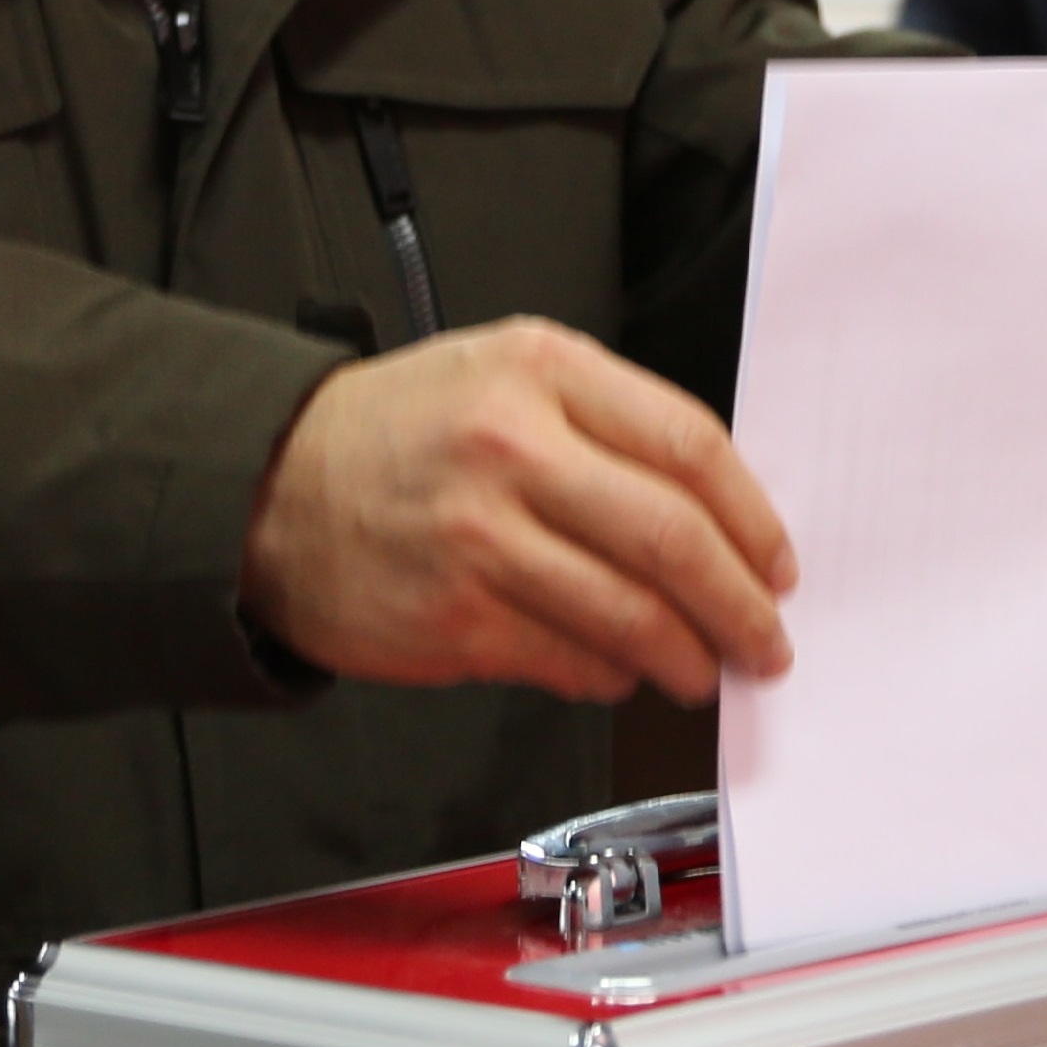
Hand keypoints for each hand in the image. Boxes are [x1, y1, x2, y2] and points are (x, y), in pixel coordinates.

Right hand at [240, 317, 796, 707]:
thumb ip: (605, 421)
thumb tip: (713, 513)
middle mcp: (514, 448)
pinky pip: (568, 660)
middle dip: (740, 603)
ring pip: (629, 614)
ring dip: (686, 654)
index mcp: (540, 371)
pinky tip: (622, 672)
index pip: (688, 445)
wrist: (270, 488)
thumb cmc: (399, 431)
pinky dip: (611, 675)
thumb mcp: (503, 373)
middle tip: (765, 636)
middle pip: (672, 537)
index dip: (752, 516)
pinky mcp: (454, 619)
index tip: (776, 559)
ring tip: (705, 668)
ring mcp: (481, 538)